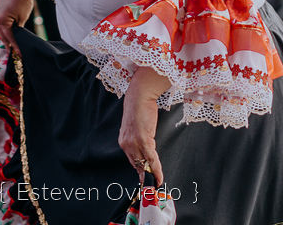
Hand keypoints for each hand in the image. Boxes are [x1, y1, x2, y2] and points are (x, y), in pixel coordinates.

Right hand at [0, 0, 33, 50]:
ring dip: (6, 37)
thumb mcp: (23, 17)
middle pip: (2, 35)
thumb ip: (19, 28)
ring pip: (1, 29)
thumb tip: (18, 35)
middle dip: (8, 44)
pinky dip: (6, 29)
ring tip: (12, 46)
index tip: (19, 53)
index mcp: (1, 20)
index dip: (14, 46)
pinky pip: (1, 23)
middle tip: (14, 53)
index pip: (9, 37)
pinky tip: (10, 34)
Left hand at [119, 67, 169, 185]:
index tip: (145, 180)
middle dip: (145, 176)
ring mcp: (134, 143)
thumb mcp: (136, 127)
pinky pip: (151, 159)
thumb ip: (138, 139)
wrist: (139, 96)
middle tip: (151, 186)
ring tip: (157, 184)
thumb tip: (146, 148)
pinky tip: (159, 177)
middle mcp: (126, 144)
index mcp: (124, 141)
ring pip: (145, 164)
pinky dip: (156, 169)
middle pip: (137, 165)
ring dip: (152, 175)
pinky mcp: (143, 140)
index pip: (133, 160)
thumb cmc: (140, 108)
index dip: (140, 171)